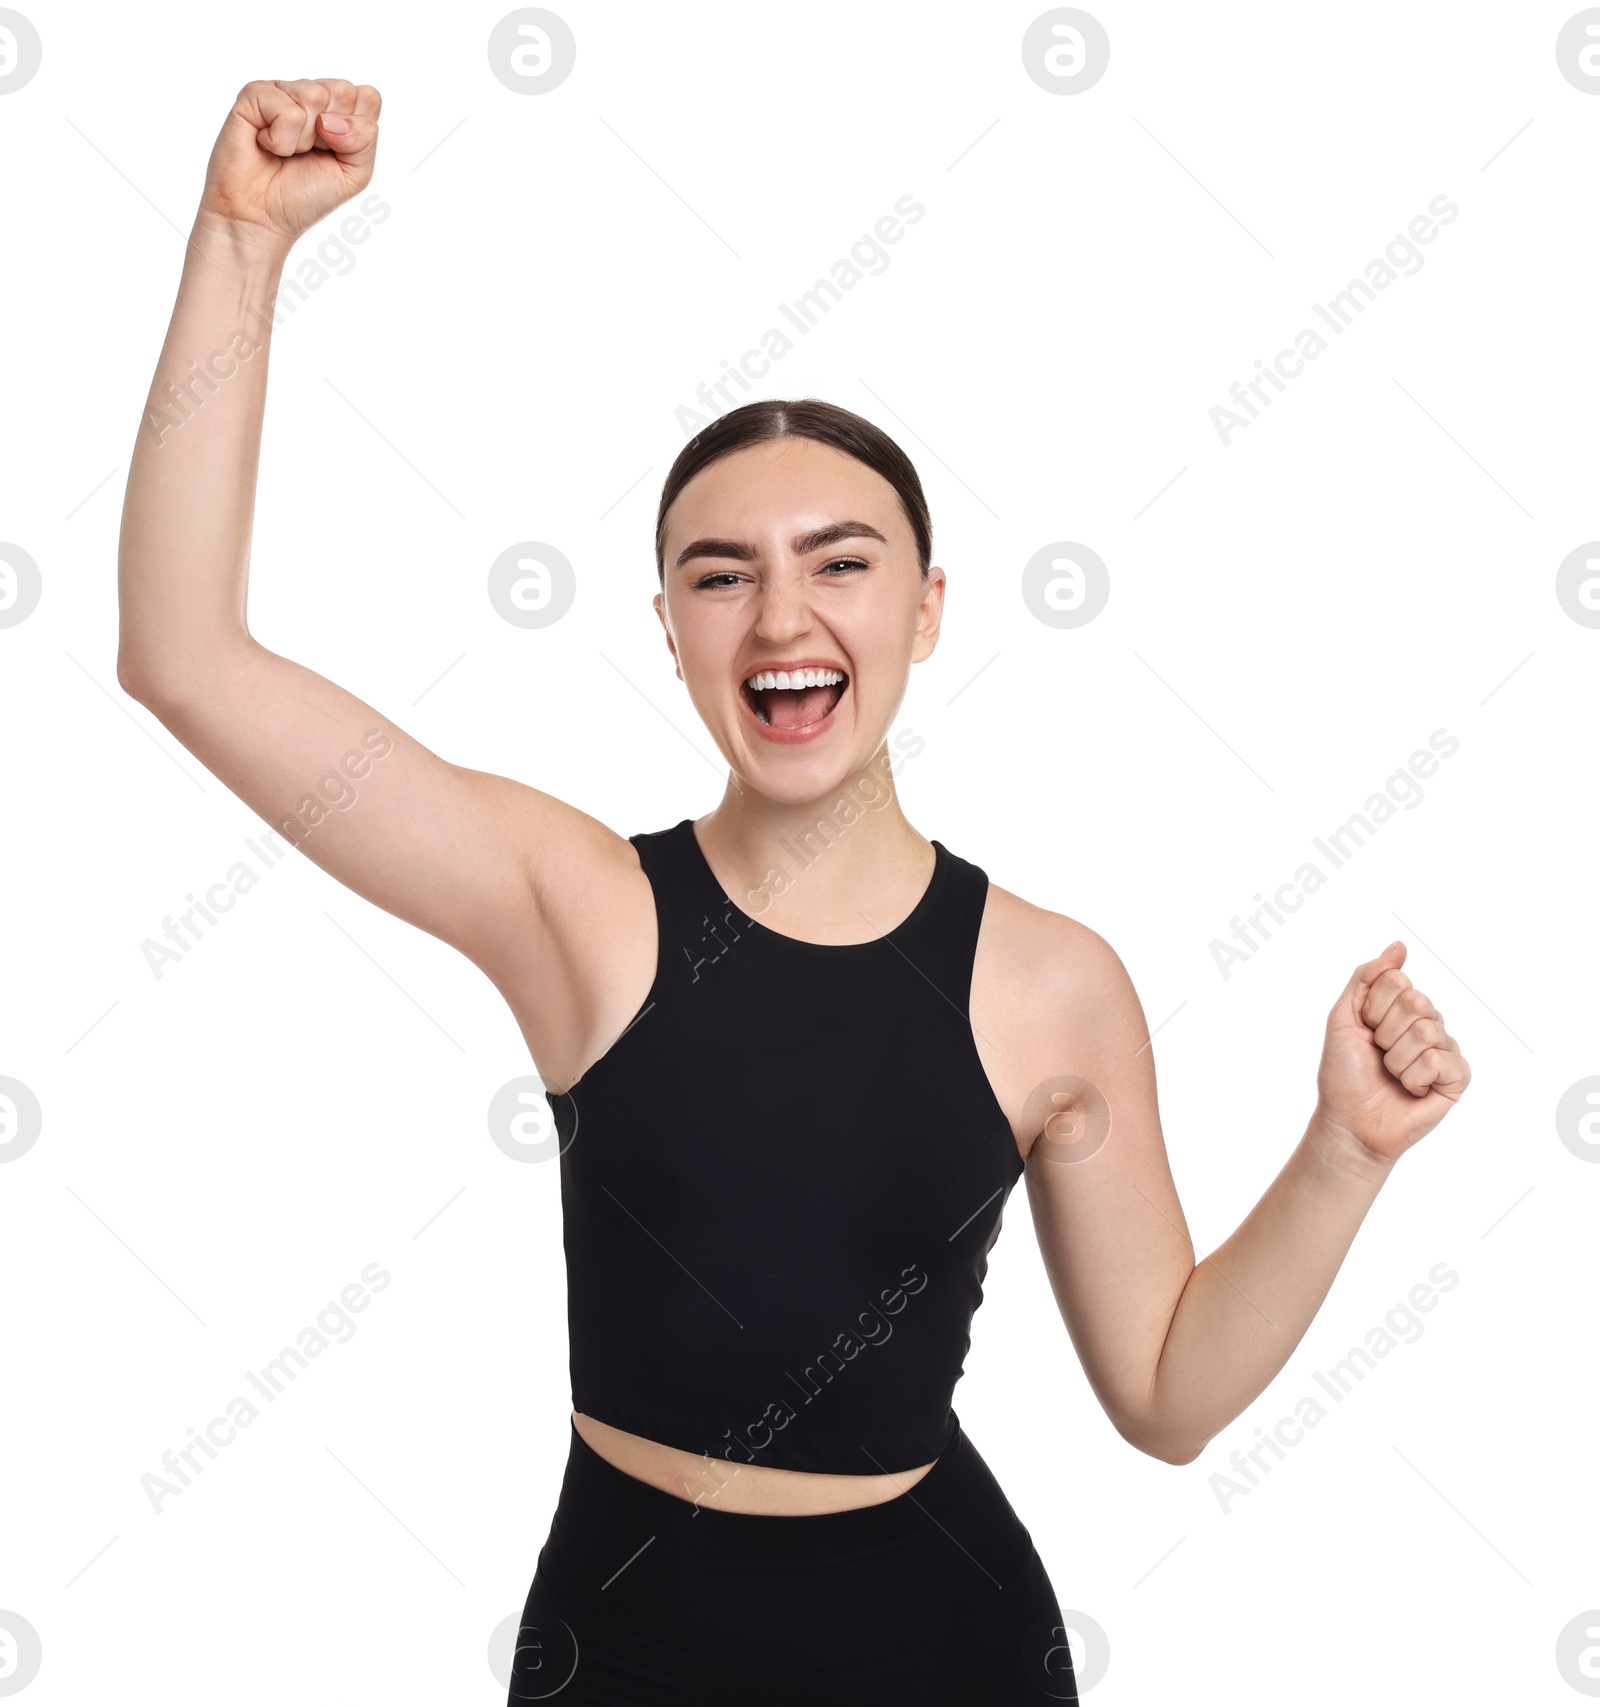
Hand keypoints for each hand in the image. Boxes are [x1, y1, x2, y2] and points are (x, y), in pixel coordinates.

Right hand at [196, 79, 381, 251]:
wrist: (263, 217)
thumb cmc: (305, 195)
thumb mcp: (354, 174)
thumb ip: (364, 140)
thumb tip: (332, 119)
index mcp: (338, 110)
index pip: (368, 96)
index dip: (357, 131)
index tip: (336, 152)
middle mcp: (311, 95)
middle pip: (343, 90)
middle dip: (332, 134)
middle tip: (310, 153)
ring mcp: (283, 92)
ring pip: (314, 96)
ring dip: (304, 139)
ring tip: (287, 152)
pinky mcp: (254, 95)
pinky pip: (285, 110)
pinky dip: (281, 140)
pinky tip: (267, 145)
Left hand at [1313, 941, 1469, 1170]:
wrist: (1349, 1121)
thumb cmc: (1344, 1073)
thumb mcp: (1343, 1018)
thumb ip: (1366, 978)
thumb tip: (1398, 946)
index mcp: (1402, 1008)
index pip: (1397, 981)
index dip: (1372, 1008)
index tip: (1364, 1030)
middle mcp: (1428, 1023)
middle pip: (1416, 1002)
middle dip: (1385, 1033)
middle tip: (1379, 1054)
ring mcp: (1445, 1050)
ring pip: (1427, 1032)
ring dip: (1397, 1059)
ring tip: (1392, 1075)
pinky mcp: (1457, 1078)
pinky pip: (1441, 1061)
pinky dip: (1415, 1077)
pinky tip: (1411, 1089)